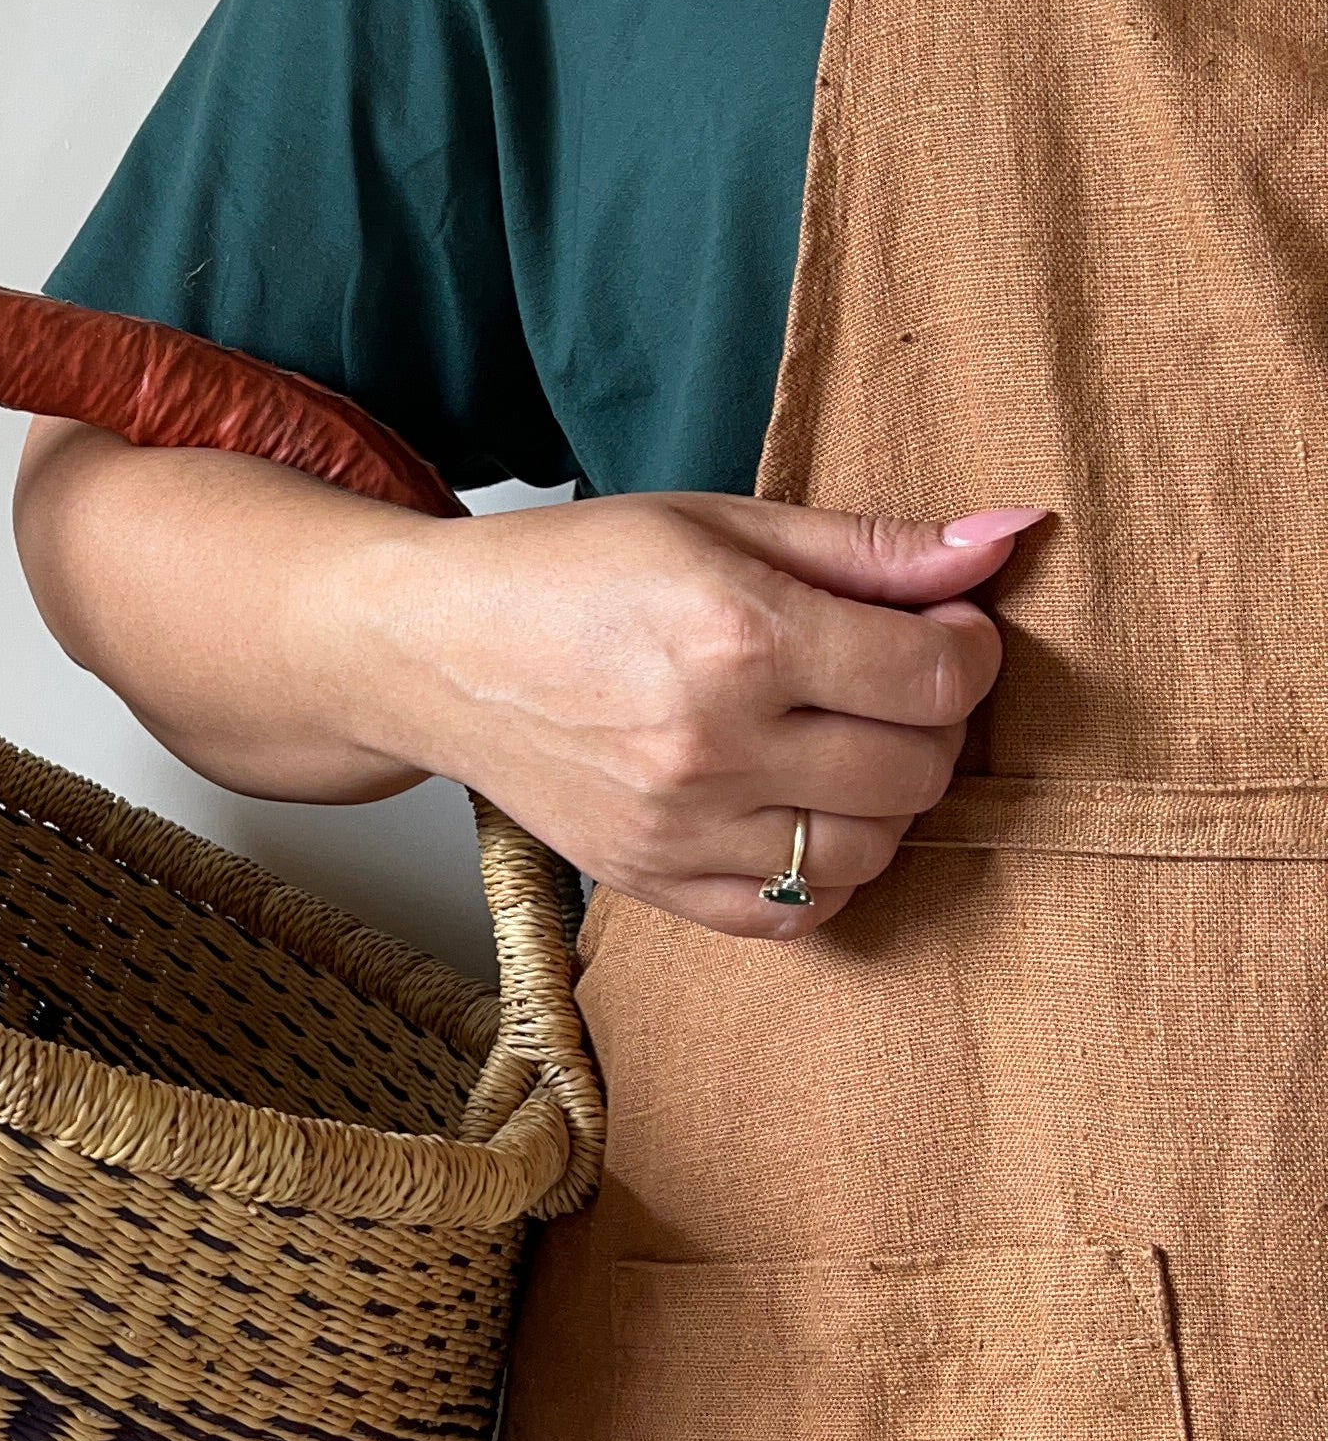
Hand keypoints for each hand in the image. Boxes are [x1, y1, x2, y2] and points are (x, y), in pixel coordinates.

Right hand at [340, 490, 1040, 938]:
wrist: (431, 650)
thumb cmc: (570, 572)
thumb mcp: (721, 523)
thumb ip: (870, 545)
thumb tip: (1009, 538)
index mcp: (740, 634)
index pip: (941, 675)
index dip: (970, 646)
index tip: (943, 627)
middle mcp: (714, 744)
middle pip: (920, 769)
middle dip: (934, 721)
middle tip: (891, 680)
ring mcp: (681, 829)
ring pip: (871, 851)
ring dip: (886, 801)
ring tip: (844, 745)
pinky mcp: (651, 883)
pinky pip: (796, 918)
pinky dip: (824, 874)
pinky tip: (798, 812)